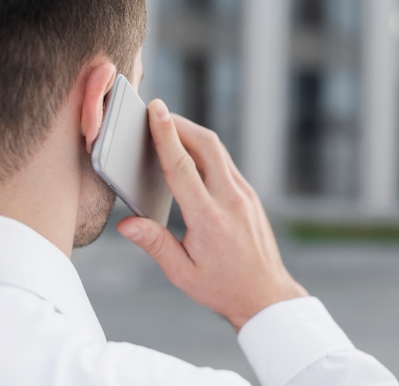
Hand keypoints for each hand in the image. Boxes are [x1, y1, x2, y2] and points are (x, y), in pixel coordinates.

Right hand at [117, 99, 307, 331]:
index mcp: (209, 218)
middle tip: (156, 113)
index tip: (155, 110)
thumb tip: (126, 224)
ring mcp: (245, 195)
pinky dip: (206, 151)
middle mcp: (231, 199)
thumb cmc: (223, 287)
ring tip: (169, 128)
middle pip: (206, 145)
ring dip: (193, 134)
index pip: (182, 166)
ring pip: (218, 151)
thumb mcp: (183, 273)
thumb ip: (155, 245)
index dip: (166, 135)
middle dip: (180, 124)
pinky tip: (191, 154)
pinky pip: (226, 163)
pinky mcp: (250, 196)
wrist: (266, 294)